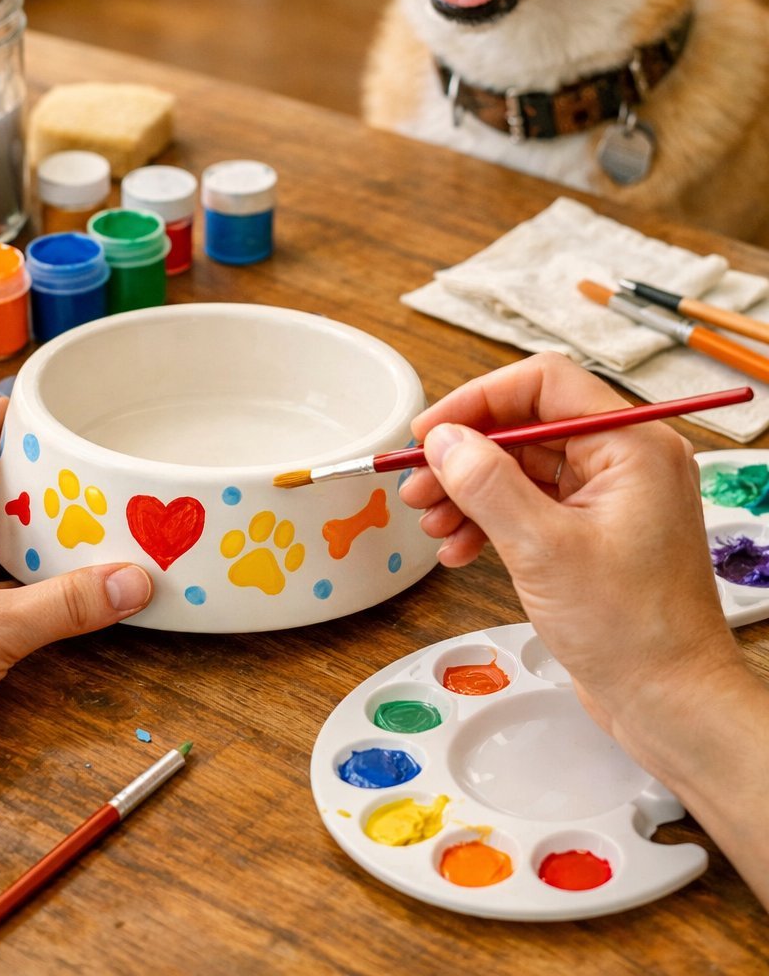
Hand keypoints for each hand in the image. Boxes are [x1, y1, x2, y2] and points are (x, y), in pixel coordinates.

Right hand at [399, 354, 745, 750]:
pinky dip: (491, 521)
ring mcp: (611, 499)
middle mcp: (626, 462)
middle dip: (467, 455)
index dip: (480, 400)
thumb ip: (488, 485)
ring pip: (523, 469)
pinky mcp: (594, 534)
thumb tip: (446, 441)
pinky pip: (532, 506)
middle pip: (528, 427)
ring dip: (471, 491)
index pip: (545, 384)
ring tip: (431, 520)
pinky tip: (459, 548)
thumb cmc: (636, 632)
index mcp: (632, 445)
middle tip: (419, 482)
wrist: (671, 705)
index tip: (432, 431)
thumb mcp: (544, 549)